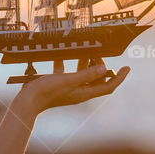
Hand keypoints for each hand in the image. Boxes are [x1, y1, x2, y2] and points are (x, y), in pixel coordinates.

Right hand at [15, 57, 129, 114]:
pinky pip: (67, 72)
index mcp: (84, 93)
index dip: (119, 78)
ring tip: (86, 51)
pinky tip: (64, 54)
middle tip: (99, 53)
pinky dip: (69, 63)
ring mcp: (68, 88)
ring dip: (86, 63)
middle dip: (101, 66)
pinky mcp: (58, 84)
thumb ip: (87, 74)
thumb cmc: (47, 92)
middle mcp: (78, 91)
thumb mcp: (69, 80)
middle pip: (97, 79)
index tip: (127, 68)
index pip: (108, 86)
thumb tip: (104, 68)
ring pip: (83, 74)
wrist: (27, 101)